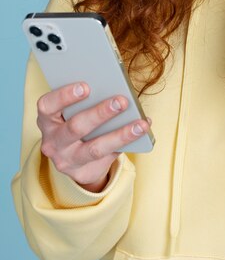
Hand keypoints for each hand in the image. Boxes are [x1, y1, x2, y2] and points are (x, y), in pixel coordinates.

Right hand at [37, 82, 151, 191]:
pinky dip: (128, 143)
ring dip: (121, 134)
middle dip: (100, 113)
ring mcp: (67, 160)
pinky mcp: (82, 173)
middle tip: (121, 101)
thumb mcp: (71, 112)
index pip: (47, 106)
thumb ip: (85, 101)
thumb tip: (114, 88)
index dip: (64, 96)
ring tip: (141, 124)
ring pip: (95, 148)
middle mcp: (53, 142)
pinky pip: (108, 158)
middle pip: (76, 127)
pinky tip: (141, 131)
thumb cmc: (76, 122)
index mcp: (47, 120)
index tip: (85, 86)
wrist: (73, 160)